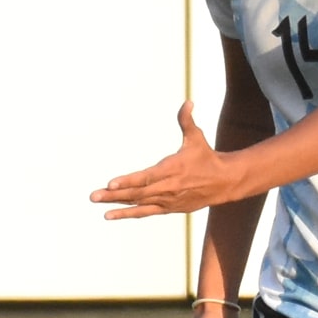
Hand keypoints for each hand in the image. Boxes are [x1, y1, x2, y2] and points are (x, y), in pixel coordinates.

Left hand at [92, 102, 238, 219]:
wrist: (224, 183)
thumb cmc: (207, 157)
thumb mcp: (197, 137)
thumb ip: (186, 121)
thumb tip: (187, 102)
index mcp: (172, 169)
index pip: (146, 177)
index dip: (128, 181)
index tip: (110, 183)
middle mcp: (168, 187)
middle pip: (137, 193)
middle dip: (114, 194)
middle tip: (93, 196)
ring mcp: (167, 200)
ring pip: (138, 204)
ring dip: (117, 204)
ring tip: (98, 203)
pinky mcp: (168, 208)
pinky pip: (145, 212)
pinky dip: (129, 214)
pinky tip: (112, 215)